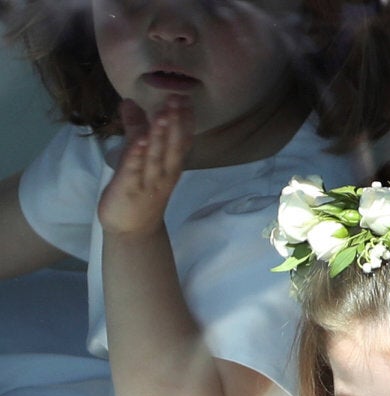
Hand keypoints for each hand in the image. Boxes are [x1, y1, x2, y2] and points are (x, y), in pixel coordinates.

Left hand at [98, 95, 194, 236]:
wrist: (133, 231)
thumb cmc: (138, 193)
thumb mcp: (139, 159)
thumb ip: (136, 131)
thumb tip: (130, 102)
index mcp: (169, 166)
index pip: (181, 141)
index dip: (185, 121)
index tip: (186, 98)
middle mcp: (163, 173)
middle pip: (172, 146)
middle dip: (175, 122)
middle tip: (178, 98)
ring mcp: (148, 182)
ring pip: (156, 157)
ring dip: (161, 136)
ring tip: (163, 115)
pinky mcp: (129, 188)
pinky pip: (135, 170)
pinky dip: (138, 156)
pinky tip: (140, 142)